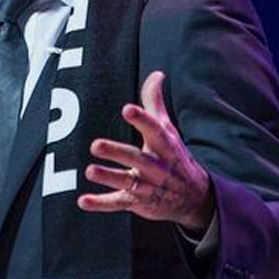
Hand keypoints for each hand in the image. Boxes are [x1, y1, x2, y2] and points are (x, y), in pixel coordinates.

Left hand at [78, 71, 213, 232]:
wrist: (194, 197)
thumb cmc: (174, 156)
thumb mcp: (168, 129)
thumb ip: (155, 102)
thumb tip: (157, 74)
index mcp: (163, 145)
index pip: (154, 130)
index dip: (142, 119)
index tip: (128, 109)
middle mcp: (156, 166)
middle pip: (136, 158)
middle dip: (117, 152)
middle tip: (96, 144)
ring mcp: (147, 185)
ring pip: (126, 181)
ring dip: (107, 177)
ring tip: (89, 170)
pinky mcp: (137, 201)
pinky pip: (118, 203)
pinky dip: (101, 204)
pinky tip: (83, 201)